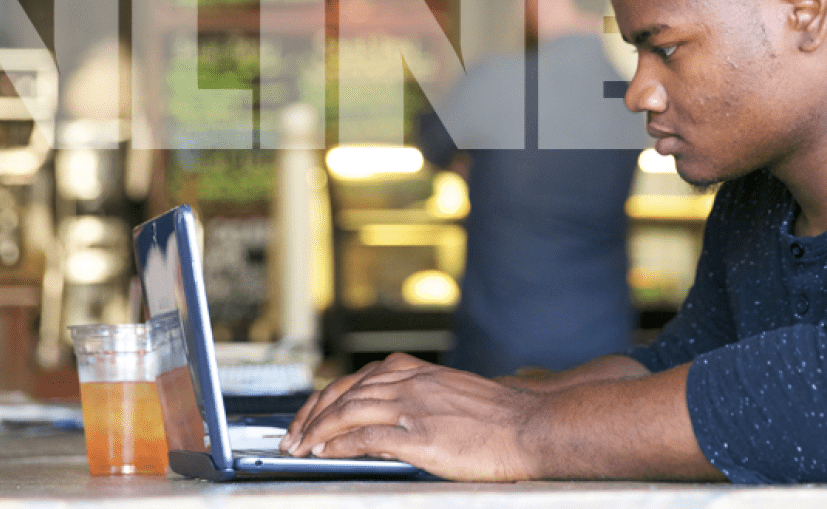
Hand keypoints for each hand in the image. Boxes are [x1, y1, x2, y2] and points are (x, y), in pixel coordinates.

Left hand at [281, 353, 543, 480]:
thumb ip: (420, 399)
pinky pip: (366, 436)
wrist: (533, 426)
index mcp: (419, 373)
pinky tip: (324, 454)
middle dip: (312, 414)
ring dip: (317, 430)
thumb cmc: (503, 418)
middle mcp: (411, 383)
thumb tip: (391, 418)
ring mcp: (414, 408)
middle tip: (293, 434)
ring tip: (299, 446)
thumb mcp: (453, 395)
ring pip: (348, 410)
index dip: (327, 397)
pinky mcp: (420, 436)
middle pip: (345, 391)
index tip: (312, 414)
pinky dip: (338, 444)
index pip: (358, 378)